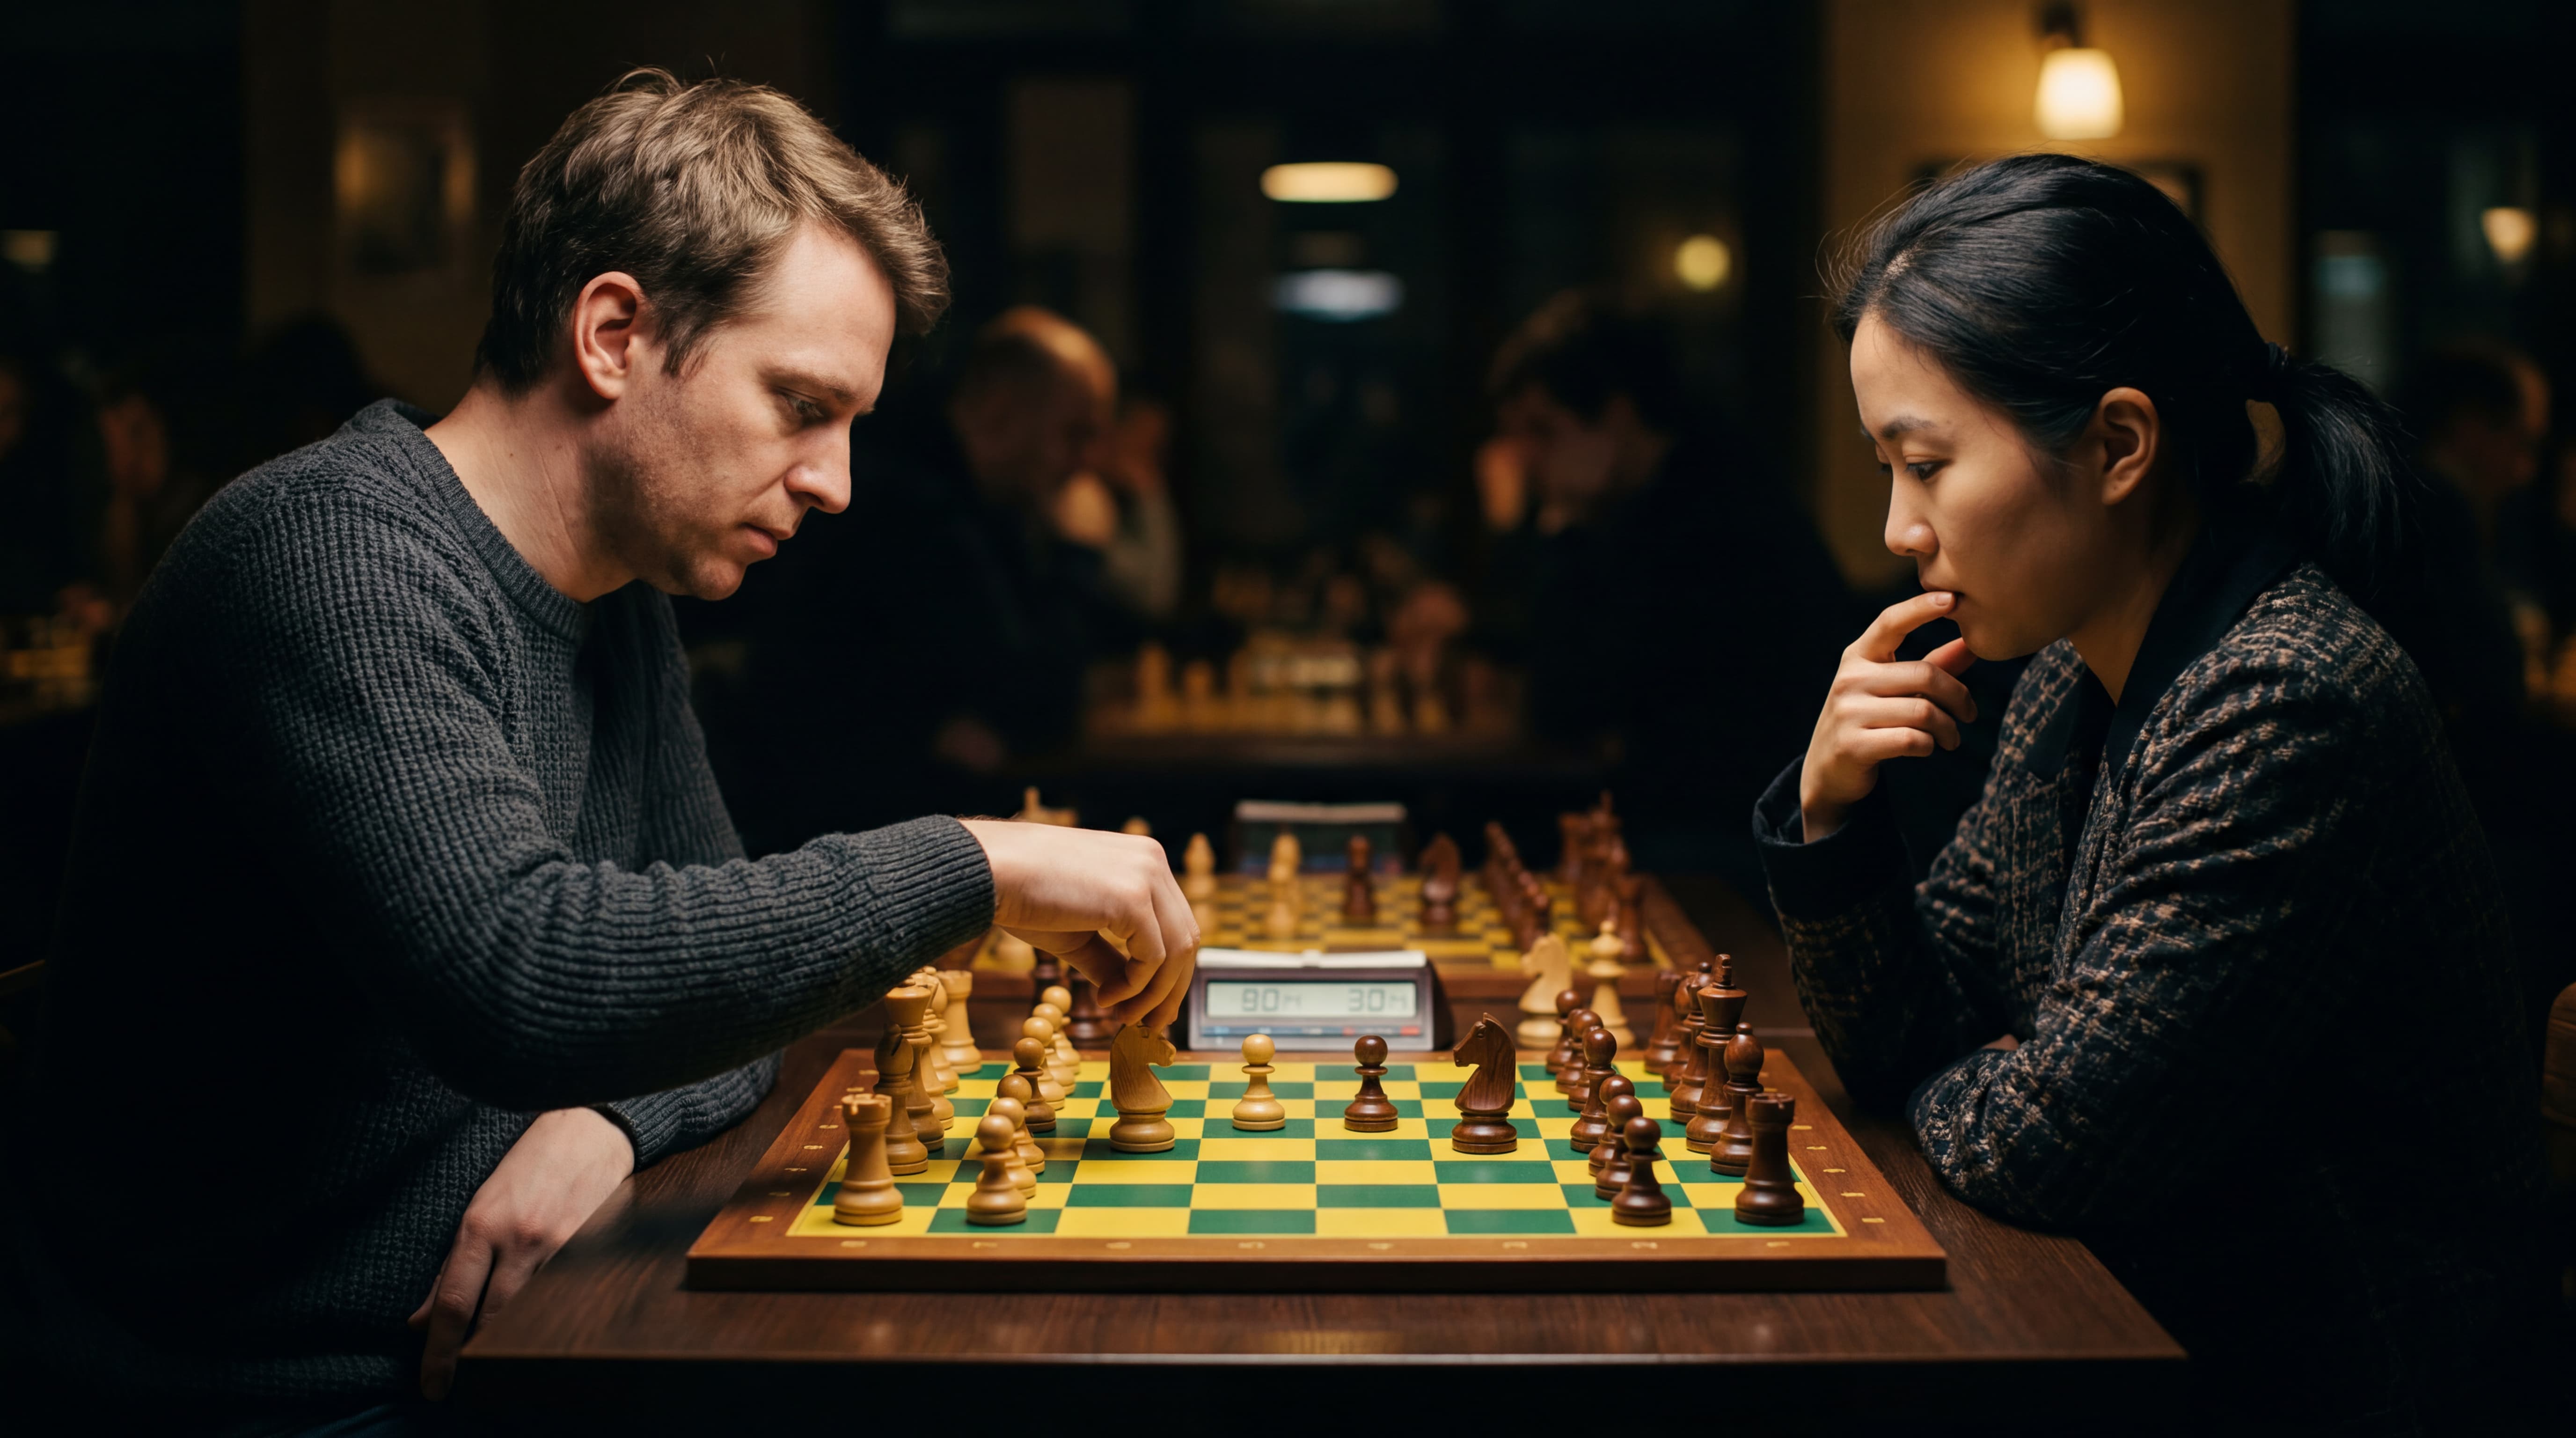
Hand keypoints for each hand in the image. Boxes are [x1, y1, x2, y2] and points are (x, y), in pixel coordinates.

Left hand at [408, 1107, 633, 1398]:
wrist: (590, 1130)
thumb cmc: (528, 1166)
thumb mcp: (478, 1208)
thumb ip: (451, 1266)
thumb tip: (420, 1321)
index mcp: (482, 1226)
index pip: (453, 1303)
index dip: (438, 1351)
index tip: (432, 1384)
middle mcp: (519, 1240)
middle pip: (490, 1319)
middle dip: (466, 1358)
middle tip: (450, 1384)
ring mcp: (559, 1247)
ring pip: (527, 1313)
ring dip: (506, 1340)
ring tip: (490, 1354)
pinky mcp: (591, 1250)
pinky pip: (560, 1298)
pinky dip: (542, 1316)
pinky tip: (534, 1323)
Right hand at [959, 819, 1198, 1027]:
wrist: (989, 873)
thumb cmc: (1024, 898)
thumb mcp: (1079, 935)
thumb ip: (1110, 961)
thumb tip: (1130, 1000)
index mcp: (1142, 860)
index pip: (1176, 922)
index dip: (1169, 971)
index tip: (1150, 1007)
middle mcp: (1152, 861)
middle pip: (1187, 937)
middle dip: (1171, 989)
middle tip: (1150, 1025)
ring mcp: (1146, 876)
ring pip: (1177, 951)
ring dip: (1154, 995)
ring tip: (1123, 1017)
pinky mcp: (1133, 897)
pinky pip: (1153, 958)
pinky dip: (1135, 987)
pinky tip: (1105, 1000)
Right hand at [1799, 591, 1979, 841]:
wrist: (1829, 771)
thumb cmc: (1870, 721)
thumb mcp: (1894, 689)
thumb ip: (1932, 666)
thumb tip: (1972, 644)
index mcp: (1858, 657)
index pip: (1890, 622)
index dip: (1921, 608)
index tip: (1953, 599)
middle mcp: (1850, 679)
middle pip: (1924, 674)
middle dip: (1958, 697)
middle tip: (1970, 714)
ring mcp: (1848, 712)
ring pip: (1923, 711)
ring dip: (1948, 729)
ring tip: (1952, 739)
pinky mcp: (1853, 745)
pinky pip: (1911, 740)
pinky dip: (1929, 746)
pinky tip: (1928, 748)